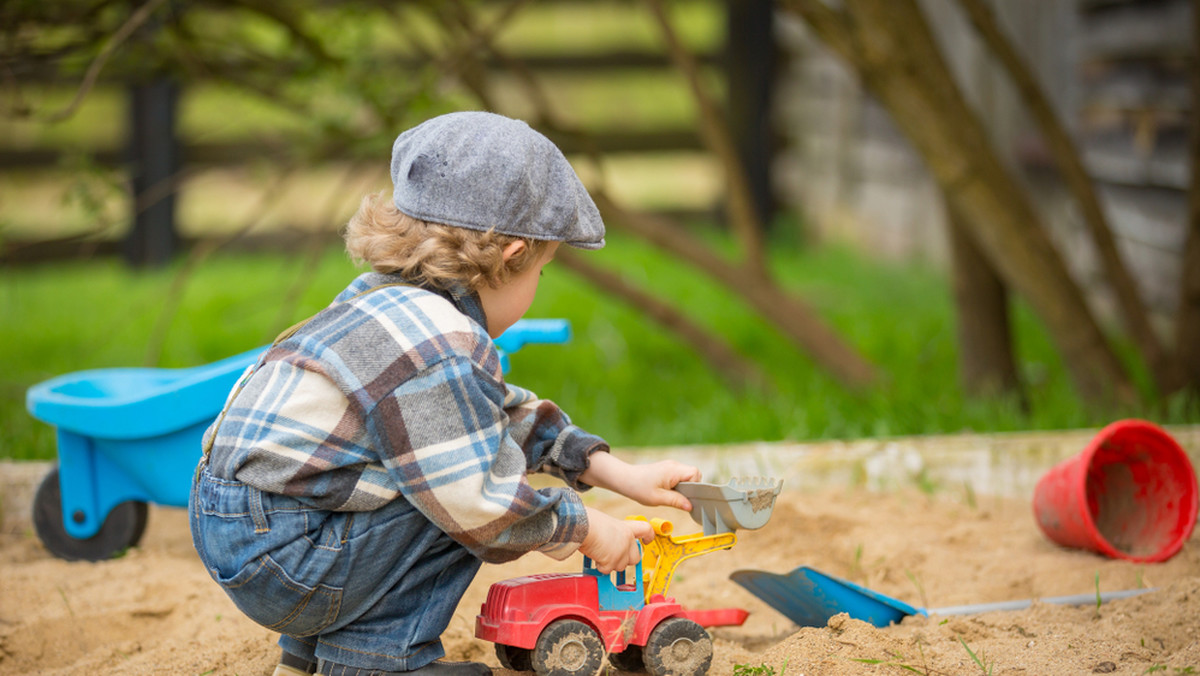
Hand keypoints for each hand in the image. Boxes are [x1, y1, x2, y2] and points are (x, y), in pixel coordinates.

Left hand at [579, 455, 701, 510]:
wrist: (624, 479)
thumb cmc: (638, 488)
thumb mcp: (658, 498)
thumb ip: (676, 501)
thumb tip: (690, 506)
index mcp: (673, 470)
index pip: (695, 474)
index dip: (695, 486)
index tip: (687, 497)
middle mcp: (674, 465)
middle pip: (693, 474)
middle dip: (690, 488)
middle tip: (678, 498)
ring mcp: (670, 466)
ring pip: (686, 476)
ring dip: (683, 487)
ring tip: (670, 495)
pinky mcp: (666, 469)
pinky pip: (679, 476)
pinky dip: (677, 485)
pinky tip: (667, 492)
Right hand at [580, 508, 654, 573]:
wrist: (582, 526)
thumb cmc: (589, 520)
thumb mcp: (605, 522)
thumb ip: (612, 531)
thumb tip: (605, 537)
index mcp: (626, 528)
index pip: (646, 529)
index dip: (649, 536)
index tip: (647, 541)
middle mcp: (627, 541)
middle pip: (636, 558)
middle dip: (625, 560)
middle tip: (614, 556)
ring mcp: (621, 553)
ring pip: (621, 566)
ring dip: (610, 563)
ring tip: (599, 553)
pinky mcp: (611, 562)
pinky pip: (607, 570)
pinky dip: (600, 567)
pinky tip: (594, 557)